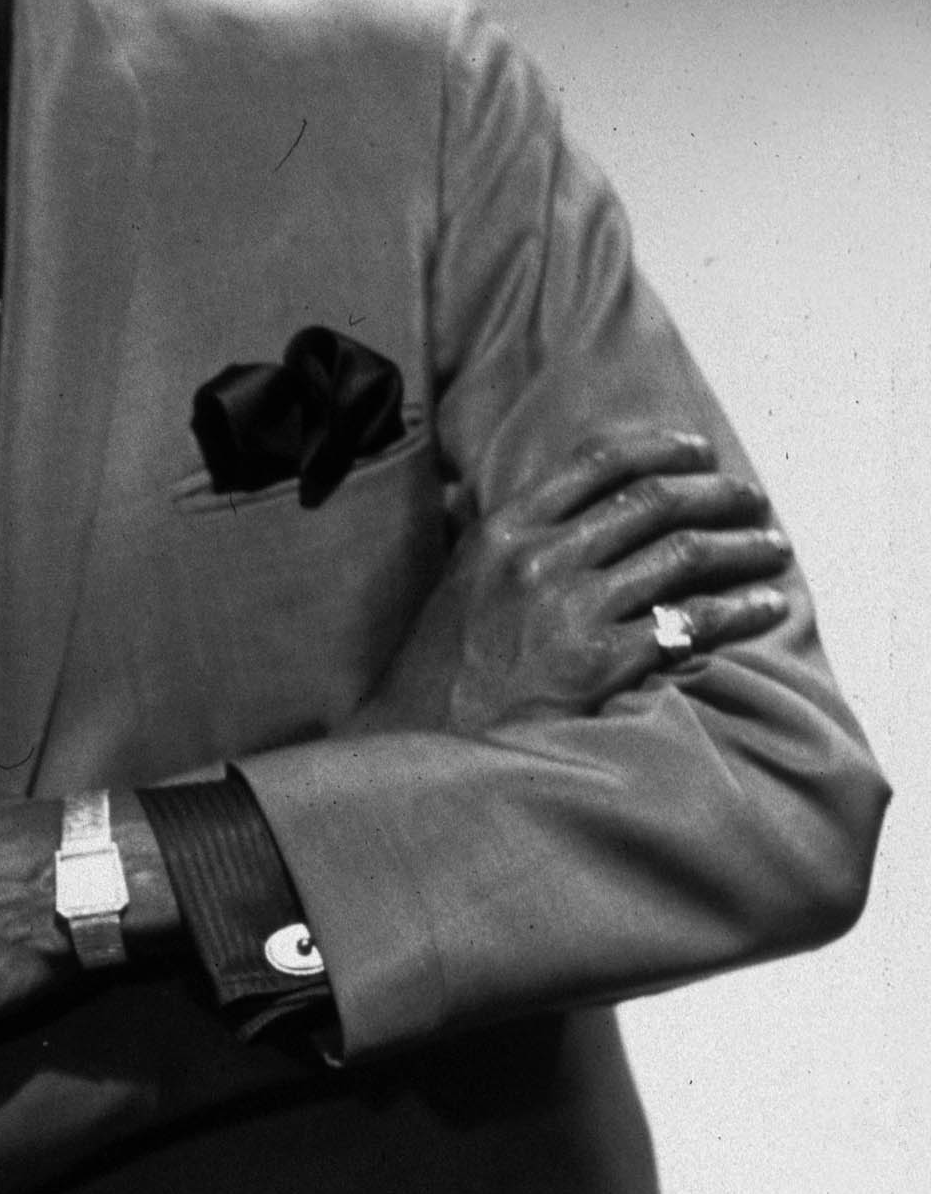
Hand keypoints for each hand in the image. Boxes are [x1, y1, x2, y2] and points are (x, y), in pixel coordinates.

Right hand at [354, 425, 791, 738]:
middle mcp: (539, 558)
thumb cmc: (440, 671)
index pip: (598, 462)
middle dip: (717, 494)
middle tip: (751, 501)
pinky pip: (690, 623)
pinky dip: (739, 610)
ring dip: (741, 547)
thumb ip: (492, 536)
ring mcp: (570, 610)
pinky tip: (765, 608)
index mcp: (504, 530)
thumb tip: (503, 494)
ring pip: (683, 555)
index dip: (661, 447)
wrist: (422, 746)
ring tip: (772, 550)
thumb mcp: (457, 583)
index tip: (699, 451)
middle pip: (653, 501)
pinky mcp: (599, 663)